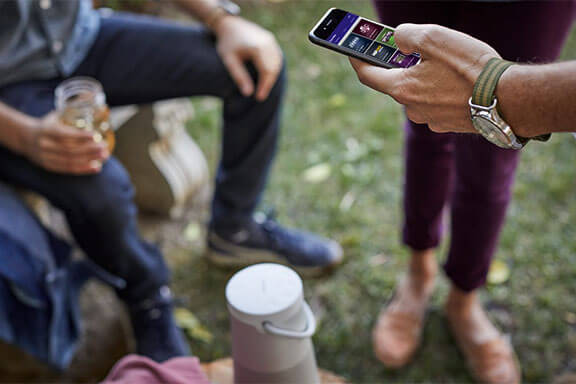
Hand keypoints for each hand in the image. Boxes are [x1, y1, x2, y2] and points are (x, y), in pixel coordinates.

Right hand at [23, 112, 109, 174]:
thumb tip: (92, 93)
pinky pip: (67, 169)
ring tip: (104, 156)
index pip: (64, 134)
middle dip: (89, 149)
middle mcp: (45, 144)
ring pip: (70, 160)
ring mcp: (46, 156)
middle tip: (105, 147)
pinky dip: (83, 169)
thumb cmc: (49, 124)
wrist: (26, 138)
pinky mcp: (49, 166)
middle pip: (69, 149)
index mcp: (47, 129)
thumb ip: (74, 105)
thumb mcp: (58, 113)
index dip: (80, 136)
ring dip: (89, 159)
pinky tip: (96, 167)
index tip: (95, 135)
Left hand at [214, 16, 282, 100]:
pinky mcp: (271, 40)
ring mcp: (271, 40)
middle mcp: (267, 43)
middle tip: (261, 96)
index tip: (259, 98)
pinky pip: (276, 57)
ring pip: (277, 64)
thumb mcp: (229, 60)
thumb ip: (239, 76)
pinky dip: (273, 69)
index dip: (264, 86)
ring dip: (272, 77)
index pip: (266, 71)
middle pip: (273, 69)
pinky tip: (267, 77)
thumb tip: (248, 93)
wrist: (229, 24)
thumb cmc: (227, 43)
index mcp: (258, 48)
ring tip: (263, 88)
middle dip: (268, 84)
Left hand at [350, 24, 499, 132]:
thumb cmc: (469, 67)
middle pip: (398, 83)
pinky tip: (461, 81)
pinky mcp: (448, 125)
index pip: (368, 75)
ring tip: (449, 65)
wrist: (508, 98)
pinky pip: (438, 103)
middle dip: (404, 66)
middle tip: (414, 50)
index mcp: (401, 89)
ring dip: (427, 79)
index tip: (351, 51)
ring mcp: (430, 120)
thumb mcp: (433, 37)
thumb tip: (398, 38)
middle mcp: (411, 109)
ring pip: (420, 93)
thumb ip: (407, 35)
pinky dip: (443, 91)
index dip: (357, 60)